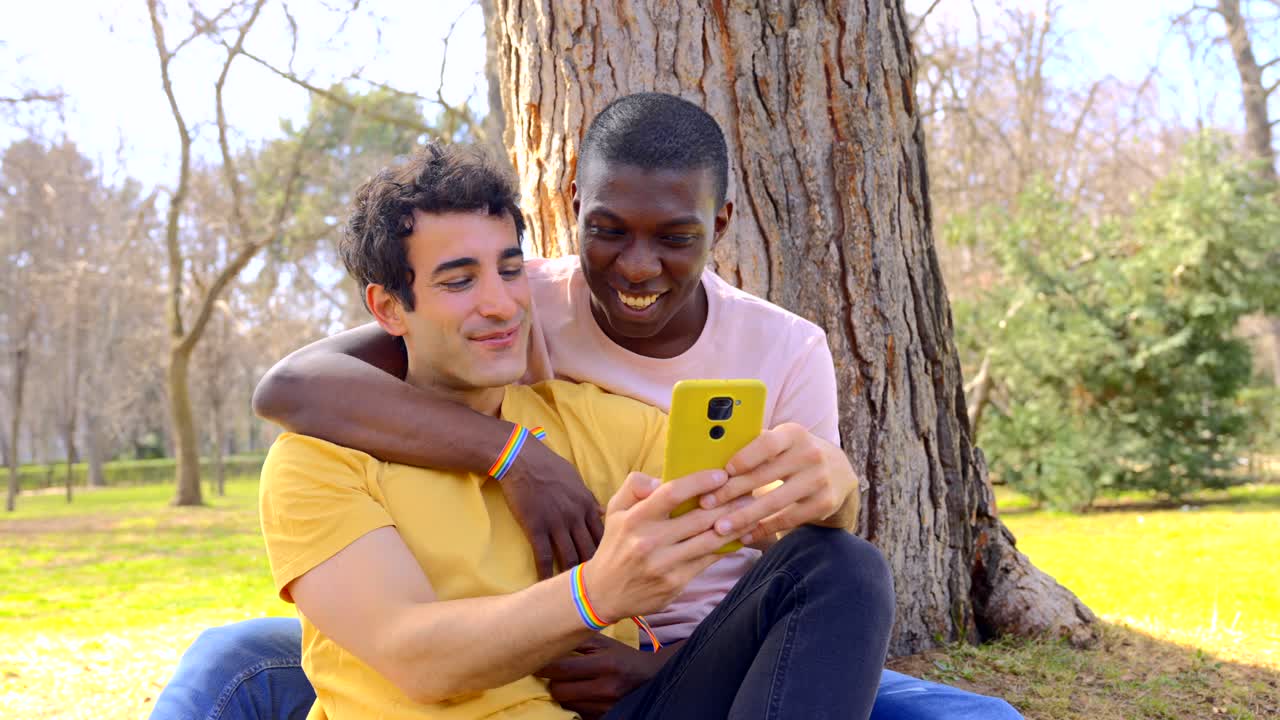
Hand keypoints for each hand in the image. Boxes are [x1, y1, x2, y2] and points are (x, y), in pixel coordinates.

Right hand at [500, 438, 605, 578]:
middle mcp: (576, 516)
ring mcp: (556, 523)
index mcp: (587, 504)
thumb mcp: (575, 479)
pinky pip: (544, 556)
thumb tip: (601, 510)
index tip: (614, 567)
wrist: (522, 459)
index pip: (605, 534)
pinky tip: (547, 587)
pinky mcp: (536, 527)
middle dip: (598, 570)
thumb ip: (588, 498)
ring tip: (579, 593)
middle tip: (602, 587)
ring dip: (575, 576)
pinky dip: (546, 574)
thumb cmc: (549, 465)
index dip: (611, 552)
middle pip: (592, 550)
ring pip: (571, 556)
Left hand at [535, 634, 672, 718]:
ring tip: (568, 684)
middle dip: (552, 683)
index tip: (535, 661)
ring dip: (563, 695)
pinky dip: (574, 705)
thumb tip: (549, 636)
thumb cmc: (623, 658)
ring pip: (566, 705)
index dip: (542, 666)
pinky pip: (578, 714)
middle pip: (559, 691)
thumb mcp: (605, 644)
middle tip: (553, 674)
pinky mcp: (605, 717)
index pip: (560, 669)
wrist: (652, 679)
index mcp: (604, 665)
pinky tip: (579, 695)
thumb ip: (579, 639)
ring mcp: (605, 707)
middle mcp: (605, 688)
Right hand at [583, 470, 754, 621]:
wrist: (603, 593)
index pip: (671, 494)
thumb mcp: (615, 510)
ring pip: (708, 541)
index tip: (720, 474)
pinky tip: (739, 536)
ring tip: (750, 512)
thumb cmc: (615, 545)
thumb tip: (660, 478)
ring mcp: (664, 565)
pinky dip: (726, 548)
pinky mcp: (675, 583)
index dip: (699, 482)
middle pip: (698, 518)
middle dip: (727, 503)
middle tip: (748, 490)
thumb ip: (634, 486)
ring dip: (734, 525)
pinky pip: (707, 561)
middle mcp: (649, 542)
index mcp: (634, 519)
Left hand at [700, 423, 857, 538]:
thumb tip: (711, 449)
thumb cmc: (794, 455)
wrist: (839, 472)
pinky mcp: (824, 503)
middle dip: (731, 491)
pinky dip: (763, 529)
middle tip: (706, 504)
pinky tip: (744, 535)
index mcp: (794, 434)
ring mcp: (819, 480)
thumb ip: (755, 445)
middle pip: (765, 476)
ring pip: (774, 503)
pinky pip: (787, 519)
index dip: (744, 457)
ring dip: (743, 516)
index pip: (767, 443)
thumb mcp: (782, 442)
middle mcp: (810, 454)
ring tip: (719, 527)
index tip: (723, 472)